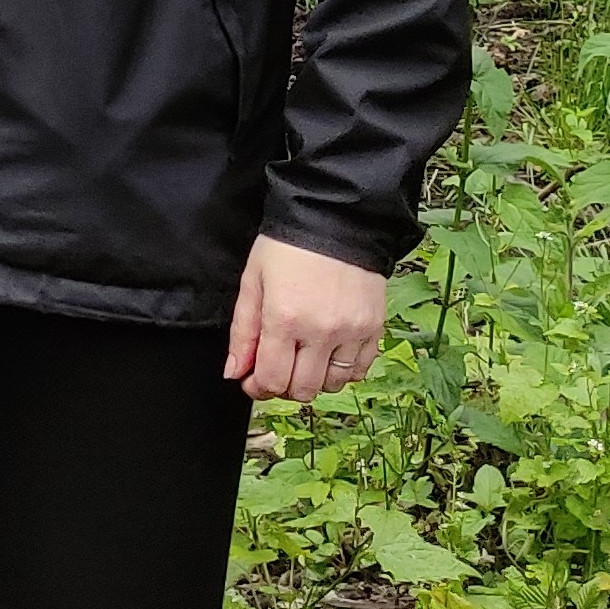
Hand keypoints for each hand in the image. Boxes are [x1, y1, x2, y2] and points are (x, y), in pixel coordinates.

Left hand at [224, 236, 387, 402]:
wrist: (336, 218)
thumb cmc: (288, 246)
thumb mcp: (254, 281)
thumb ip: (243, 331)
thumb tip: (235, 372)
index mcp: (284, 318)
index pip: (272, 380)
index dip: (258, 388)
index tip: (252, 381)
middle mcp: (321, 331)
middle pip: (303, 390)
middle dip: (284, 386)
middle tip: (277, 368)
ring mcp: (352, 331)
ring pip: (332, 384)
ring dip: (314, 380)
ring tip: (303, 358)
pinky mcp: (374, 327)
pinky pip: (360, 370)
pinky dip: (343, 370)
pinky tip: (329, 353)